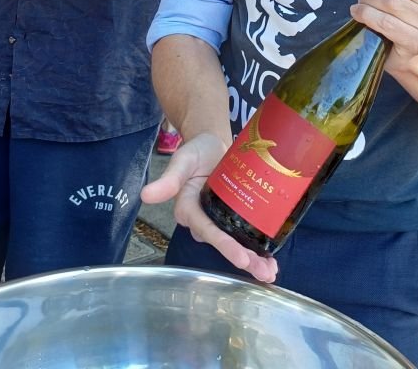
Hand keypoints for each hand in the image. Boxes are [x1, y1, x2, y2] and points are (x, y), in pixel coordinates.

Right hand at [140, 132, 279, 283]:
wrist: (212, 144)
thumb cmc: (196, 151)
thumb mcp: (183, 160)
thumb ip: (169, 178)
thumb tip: (145, 195)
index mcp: (188, 210)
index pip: (207, 230)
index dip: (225, 245)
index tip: (242, 259)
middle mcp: (203, 220)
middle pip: (223, 243)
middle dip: (243, 260)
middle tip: (265, 273)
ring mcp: (219, 220)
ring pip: (235, 244)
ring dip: (253, 261)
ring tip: (270, 273)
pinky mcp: (232, 217)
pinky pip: (242, 236)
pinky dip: (256, 249)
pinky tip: (271, 261)